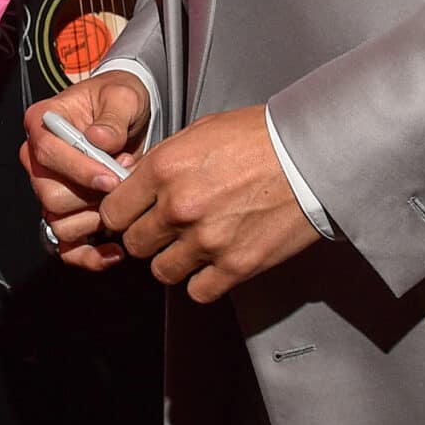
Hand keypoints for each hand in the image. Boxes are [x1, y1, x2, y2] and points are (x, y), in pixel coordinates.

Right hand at [22, 71, 150, 271]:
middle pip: (50, 195)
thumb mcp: (122, 96)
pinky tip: (114, 250)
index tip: (113, 177)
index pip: (47, 153)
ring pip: (58, 222)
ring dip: (95, 220)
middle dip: (92, 196)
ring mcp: (48, 189)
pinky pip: (66, 247)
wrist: (127, 116)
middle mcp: (36, 159)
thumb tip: (100, 140)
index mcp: (42, 122)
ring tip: (122, 201)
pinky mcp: (65, 212)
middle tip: (123, 183)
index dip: (80, 169)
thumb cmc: (119, 100)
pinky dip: (89, 255)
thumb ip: (113, 116)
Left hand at [100, 106, 321, 301]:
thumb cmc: (260, 138)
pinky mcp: (235, 265)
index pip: (113, 210)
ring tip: (192, 245)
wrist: (310, 156)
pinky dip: (203, 281)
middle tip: (165, 229)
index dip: (121, 214)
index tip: (131, 215)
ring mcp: (206, 240)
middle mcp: (179, 207)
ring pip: (162, 271)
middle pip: (134, 244)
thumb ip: (163, 162)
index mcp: (164, 169)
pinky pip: (198, 291)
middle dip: (147, 237)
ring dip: (173, 261)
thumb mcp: (199, 133)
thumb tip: (136, 184)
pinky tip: (213, 263)